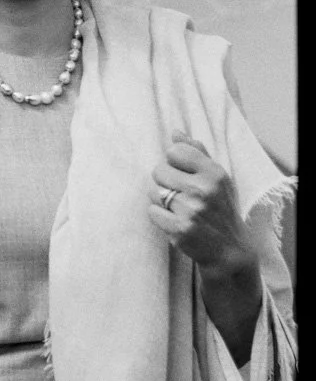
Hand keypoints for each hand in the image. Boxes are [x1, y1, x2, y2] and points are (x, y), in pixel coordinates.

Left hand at [148, 130, 257, 279]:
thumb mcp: (217, 177)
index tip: (183, 173)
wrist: (229, 249)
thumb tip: (175, 132)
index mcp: (214, 173)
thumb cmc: (220, 207)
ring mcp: (191, 210)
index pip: (175, 151)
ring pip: (152, 191)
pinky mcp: (179, 229)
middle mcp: (203, 190)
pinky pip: (152, 211)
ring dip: (160, 199)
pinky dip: (159, 216)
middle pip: (158, 170)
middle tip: (180, 193)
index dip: (173, 162)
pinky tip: (175, 220)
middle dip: (164, 181)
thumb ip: (196, 153)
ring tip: (179, 207)